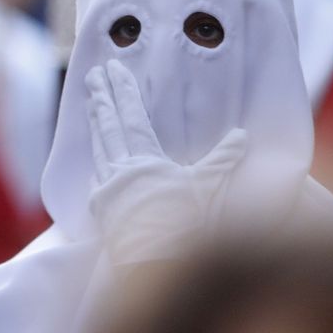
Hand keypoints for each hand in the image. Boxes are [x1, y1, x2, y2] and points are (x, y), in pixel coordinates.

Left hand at [86, 60, 246, 265]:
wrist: (155, 263)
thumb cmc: (185, 225)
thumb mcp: (208, 188)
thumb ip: (222, 159)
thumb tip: (242, 134)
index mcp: (144, 159)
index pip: (131, 116)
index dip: (123, 90)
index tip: (112, 68)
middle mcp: (120, 169)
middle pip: (108, 126)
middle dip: (101, 98)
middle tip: (92, 76)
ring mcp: (106, 189)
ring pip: (99, 147)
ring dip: (96, 124)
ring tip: (91, 104)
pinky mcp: (100, 209)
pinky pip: (96, 177)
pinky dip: (97, 162)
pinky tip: (97, 158)